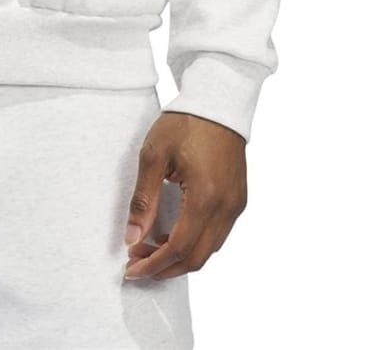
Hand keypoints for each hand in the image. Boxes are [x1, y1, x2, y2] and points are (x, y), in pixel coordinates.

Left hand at [122, 111, 246, 280]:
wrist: (218, 101)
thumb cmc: (185, 123)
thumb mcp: (154, 155)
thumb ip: (144, 200)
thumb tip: (132, 237)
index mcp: (205, 198)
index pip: (178, 248)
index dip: (153, 264)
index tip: (131, 268)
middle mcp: (226, 208)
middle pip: (196, 258)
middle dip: (165, 268)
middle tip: (137, 264)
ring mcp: (235, 206)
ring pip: (209, 250)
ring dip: (180, 258)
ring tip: (150, 250)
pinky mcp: (238, 200)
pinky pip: (218, 235)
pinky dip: (195, 243)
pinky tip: (173, 235)